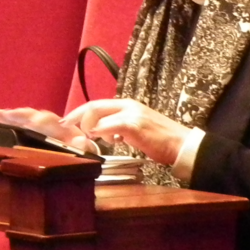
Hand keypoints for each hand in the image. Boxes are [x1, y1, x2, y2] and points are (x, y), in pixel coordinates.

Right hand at [0, 105, 94, 153]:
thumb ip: (84, 146)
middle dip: (21, 115)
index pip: (51, 121)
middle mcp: (51, 125)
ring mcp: (40, 128)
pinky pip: (17, 123)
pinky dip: (4, 117)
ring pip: (24, 118)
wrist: (84, 151)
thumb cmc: (84, 151)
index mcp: (64, 129)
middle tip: (8, 114)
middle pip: (34, 117)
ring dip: (9, 115)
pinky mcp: (31, 132)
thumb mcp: (87, 150)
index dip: (42, 121)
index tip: (32, 120)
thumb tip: (80, 140)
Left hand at [60, 99, 188, 165]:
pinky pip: (108, 126)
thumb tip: (103, 133)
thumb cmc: (162, 141)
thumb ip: (119, 128)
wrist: (183, 145)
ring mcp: (132, 113)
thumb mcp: (137, 131)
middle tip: (68, 131)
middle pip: (93, 106)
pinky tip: (105, 141)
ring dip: (89, 128)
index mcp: (129, 105)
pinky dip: (100, 132)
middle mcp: (129, 105)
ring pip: (98, 115)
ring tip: (97, 140)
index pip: (97, 104)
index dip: (79, 113)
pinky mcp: (134, 125)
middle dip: (76, 118)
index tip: (67, 123)